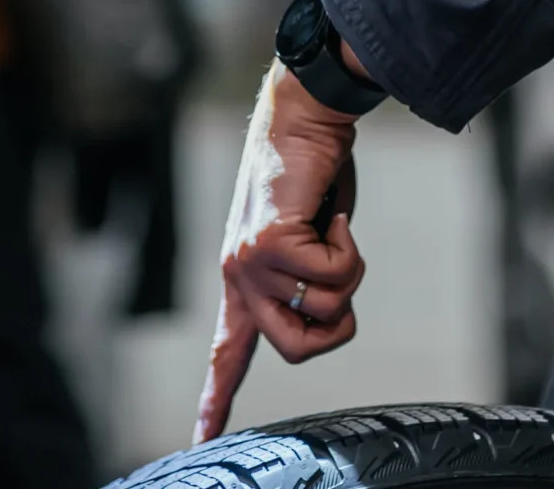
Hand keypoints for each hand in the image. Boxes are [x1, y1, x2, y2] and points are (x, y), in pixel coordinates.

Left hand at [195, 64, 366, 441]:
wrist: (305, 116)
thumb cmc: (315, 172)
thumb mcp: (308, 238)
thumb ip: (305, 277)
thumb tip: (322, 306)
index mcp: (242, 277)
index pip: (228, 349)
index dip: (218, 397)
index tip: (203, 437)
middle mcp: (239, 275)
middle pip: (296, 349)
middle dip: (337, 322)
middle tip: (342, 272)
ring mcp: (250, 262)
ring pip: (325, 311)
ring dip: (350, 273)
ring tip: (334, 229)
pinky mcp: (268, 244)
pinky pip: (335, 276)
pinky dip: (350, 246)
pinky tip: (332, 214)